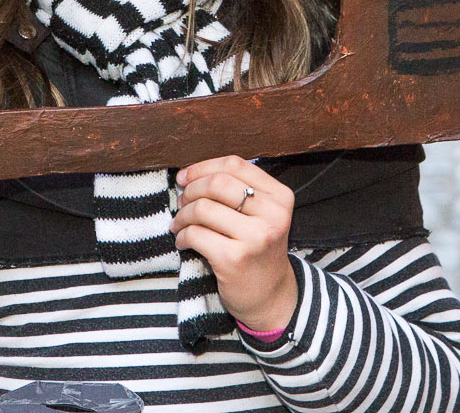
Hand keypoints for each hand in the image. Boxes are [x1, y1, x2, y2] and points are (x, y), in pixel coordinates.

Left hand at [172, 155, 297, 332]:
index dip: (203, 167)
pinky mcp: (235, 259)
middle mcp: (273, 215)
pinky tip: (183, 242)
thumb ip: (238, 190)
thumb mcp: (261, 215)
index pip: (235, 164)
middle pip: (218, 183)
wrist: (270, 296)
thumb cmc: (257, 249)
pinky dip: (183, 236)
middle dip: (191, 190)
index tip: (184, 177)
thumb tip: (190, 174)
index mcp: (280, 196)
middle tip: (181, 202)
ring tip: (179, 225)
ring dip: (182, 215)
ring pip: (203, 208)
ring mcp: (255, 238)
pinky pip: (196, 234)